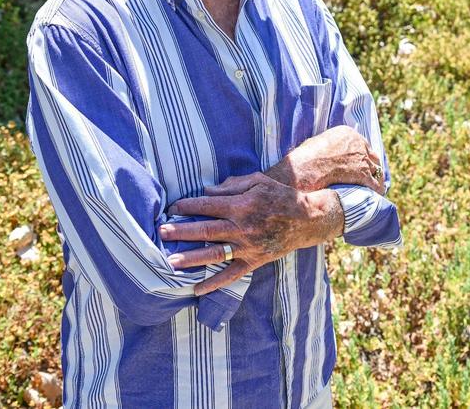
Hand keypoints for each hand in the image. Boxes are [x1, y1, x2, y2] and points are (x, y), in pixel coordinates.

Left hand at [160, 173, 343, 294]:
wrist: (307, 218)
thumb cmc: (280, 195)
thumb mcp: (257, 181)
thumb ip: (231, 185)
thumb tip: (206, 191)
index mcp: (241, 205)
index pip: (207, 205)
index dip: (188, 206)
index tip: (172, 208)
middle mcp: (242, 227)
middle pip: (205, 230)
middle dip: (181, 232)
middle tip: (162, 233)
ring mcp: (248, 247)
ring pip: (214, 254)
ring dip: (191, 258)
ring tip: (170, 262)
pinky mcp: (254, 261)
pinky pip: (231, 274)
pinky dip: (214, 283)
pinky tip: (196, 288)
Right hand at [264, 125, 384, 193]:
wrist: (306, 170)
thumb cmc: (306, 158)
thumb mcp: (318, 143)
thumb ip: (328, 146)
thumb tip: (325, 152)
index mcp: (348, 133)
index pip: (363, 145)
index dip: (361, 156)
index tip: (359, 164)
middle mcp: (359, 144)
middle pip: (372, 157)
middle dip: (369, 166)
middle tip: (366, 176)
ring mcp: (363, 160)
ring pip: (376, 171)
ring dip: (373, 179)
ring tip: (370, 189)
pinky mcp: (364, 175)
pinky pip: (376, 185)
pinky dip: (375, 191)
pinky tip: (372, 197)